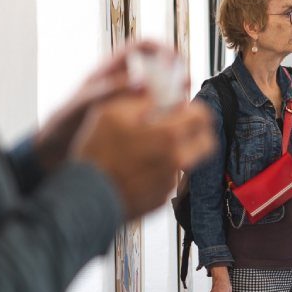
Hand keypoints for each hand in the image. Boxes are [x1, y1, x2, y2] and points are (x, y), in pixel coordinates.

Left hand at [34, 40, 173, 172]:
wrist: (55, 151)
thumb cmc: (64, 124)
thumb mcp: (84, 104)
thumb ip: (111, 91)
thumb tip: (143, 84)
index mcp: (111, 71)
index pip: (143, 47)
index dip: (161, 48)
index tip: (174, 61)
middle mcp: (124, 84)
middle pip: (159, 69)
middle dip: (175, 74)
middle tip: (185, 86)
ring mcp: (131, 103)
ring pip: (161, 93)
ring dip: (175, 97)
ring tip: (183, 108)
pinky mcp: (135, 122)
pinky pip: (157, 114)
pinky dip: (167, 117)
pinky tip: (172, 127)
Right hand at [71, 91, 212, 219]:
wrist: (85, 197)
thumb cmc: (95, 153)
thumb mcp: (111, 112)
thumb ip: (141, 99)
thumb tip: (160, 93)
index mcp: (168, 134)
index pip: (203, 116)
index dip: (194, 110)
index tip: (183, 110)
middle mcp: (177, 160)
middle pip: (206, 143)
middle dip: (195, 133)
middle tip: (178, 128)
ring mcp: (170, 182)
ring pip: (186, 161)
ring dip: (174, 152)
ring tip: (145, 149)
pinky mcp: (161, 199)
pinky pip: (167, 180)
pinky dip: (158, 172)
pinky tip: (135, 169)